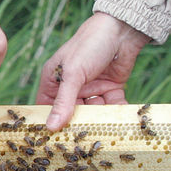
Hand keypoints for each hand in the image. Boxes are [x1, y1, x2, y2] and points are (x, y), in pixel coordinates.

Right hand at [36, 12, 150, 130]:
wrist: (123, 29)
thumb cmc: (90, 44)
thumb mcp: (73, 74)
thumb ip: (64, 102)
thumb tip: (51, 127)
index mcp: (54, 81)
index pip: (47, 108)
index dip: (50, 123)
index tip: (54, 140)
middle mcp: (71, 87)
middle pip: (72, 113)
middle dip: (79, 124)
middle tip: (85, 139)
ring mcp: (91, 88)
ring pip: (93, 112)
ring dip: (100, 118)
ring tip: (106, 127)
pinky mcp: (110, 88)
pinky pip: (112, 105)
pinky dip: (117, 111)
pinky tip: (122, 117)